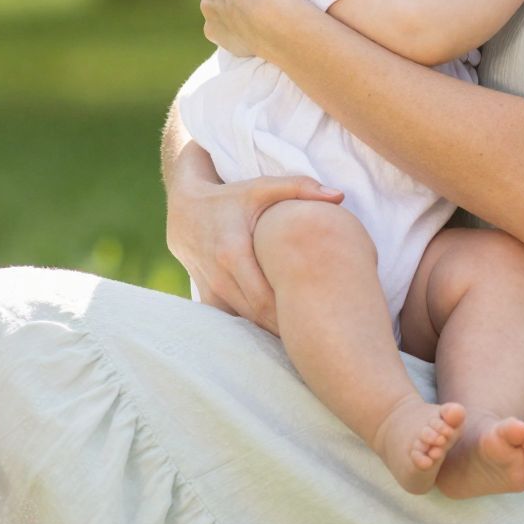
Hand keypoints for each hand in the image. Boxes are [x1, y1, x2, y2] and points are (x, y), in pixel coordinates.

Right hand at [165, 148, 340, 334]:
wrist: (185, 210)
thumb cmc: (230, 198)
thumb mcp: (262, 188)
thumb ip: (300, 188)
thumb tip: (338, 195)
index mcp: (233, 252)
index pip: (264, 297)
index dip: (289, 314)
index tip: (317, 318)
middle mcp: (218, 275)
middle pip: (256, 315)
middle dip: (284, 327)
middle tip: (316, 333)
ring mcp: (209, 289)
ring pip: (243, 321)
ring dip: (269, 330)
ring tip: (300, 336)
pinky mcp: (206, 296)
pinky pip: (230, 320)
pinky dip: (251, 327)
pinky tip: (274, 331)